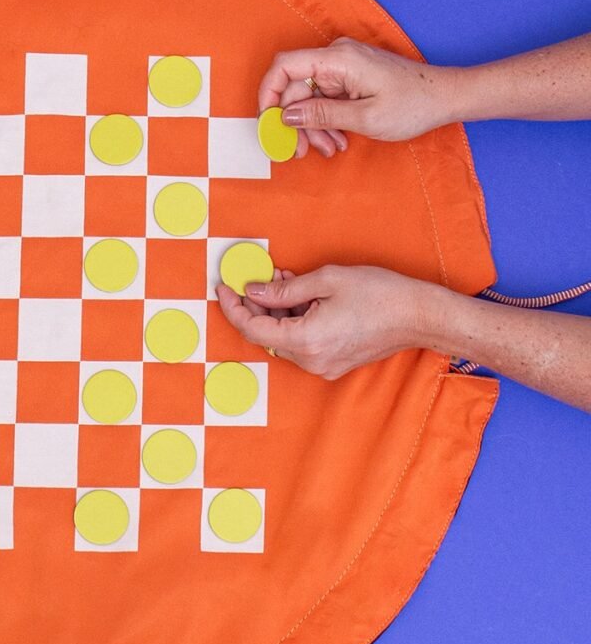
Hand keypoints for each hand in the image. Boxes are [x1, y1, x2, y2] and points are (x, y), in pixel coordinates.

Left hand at [216, 265, 433, 378]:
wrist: (419, 316)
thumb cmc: (380, 294)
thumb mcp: (327, 280)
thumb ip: (283, 289)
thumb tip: (253, 291)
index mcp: (306, 340)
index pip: (252, 328)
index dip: (233, 307)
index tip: (224, 288)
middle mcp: (311, 360)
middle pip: (267, 334)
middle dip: (259, 305)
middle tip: (263, 276)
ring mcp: (323, 366)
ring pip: (284, 338)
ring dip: (279, 311)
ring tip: (287, 280)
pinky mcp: (334, 364)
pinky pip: (302, 343)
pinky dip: (296, 320)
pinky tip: (302, 296)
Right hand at [258, 37, 457, 156]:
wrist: (446, 97)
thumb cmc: (413, 104)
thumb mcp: (364, 117)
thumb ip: (321, 115)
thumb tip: (286, 115)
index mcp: (338, 60)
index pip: (284, 66)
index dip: (269, 94)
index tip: (268, 123)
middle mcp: (336, 58)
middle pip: (295, 89)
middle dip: (297, 123)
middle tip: (302, 151)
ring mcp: (342, 67)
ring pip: (309, 99)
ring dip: (313, 127)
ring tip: (330, 149)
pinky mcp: (349, 78)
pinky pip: (324, 100)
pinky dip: (326, 122)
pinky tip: (338, 140)